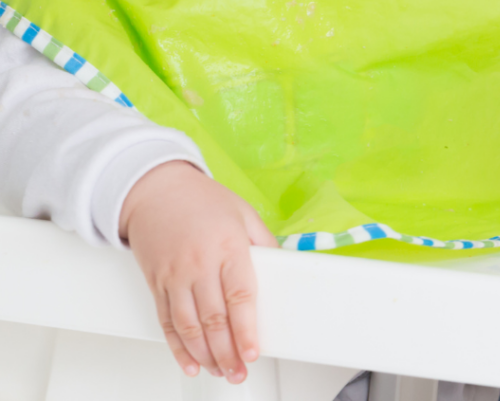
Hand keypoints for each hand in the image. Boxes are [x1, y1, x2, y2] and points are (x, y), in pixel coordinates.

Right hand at [119, 161, 278, 382]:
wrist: (156, 190)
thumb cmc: (201, 200)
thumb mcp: (243, 212)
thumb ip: (263, 242)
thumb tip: (282, 265)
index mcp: (227, 246)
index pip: (240, 296)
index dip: (247, 329)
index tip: (253, 351)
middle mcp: (199, 264)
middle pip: (214, 319)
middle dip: (228, 352)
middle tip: (239, 371)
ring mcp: (174, 276)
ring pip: (189, 327)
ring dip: (206, 355)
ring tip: (220, 371)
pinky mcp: (156, 284)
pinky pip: (166, 323)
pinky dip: (178, 348)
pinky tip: (191, 362)